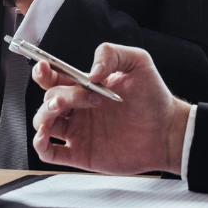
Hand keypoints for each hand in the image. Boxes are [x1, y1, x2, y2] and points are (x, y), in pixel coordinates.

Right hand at [31, 43, 192, 174]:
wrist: (167, 130)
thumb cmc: (154, 97)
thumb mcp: (137, 62)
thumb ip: (111, 54)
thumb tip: (90, 71)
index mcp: (85, 87)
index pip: (54, 78)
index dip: (43, 72)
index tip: (43, 67)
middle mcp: (78, 109)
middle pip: (49, 99)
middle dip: (59, 95)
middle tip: (89, 97)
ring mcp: (78, 131)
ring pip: (43, 123)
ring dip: (43, 116)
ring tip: (59, 111)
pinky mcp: (81, 153)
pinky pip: (50, 153)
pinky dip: (40, 146)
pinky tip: (45, 138)